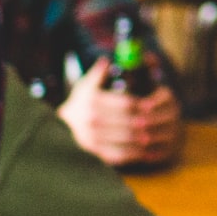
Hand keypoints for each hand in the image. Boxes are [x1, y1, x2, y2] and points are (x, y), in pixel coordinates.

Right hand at [59, 60, 181, 167]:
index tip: (150, 106)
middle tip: (156, 122)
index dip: (141, 105)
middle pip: (129, 122)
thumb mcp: (86, 86)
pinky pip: (120, 155)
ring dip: (143, 139)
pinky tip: (143, 149)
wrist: (60, 128)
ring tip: (153, 135)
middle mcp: (93, 121)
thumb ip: (99, 73)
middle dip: (145, 123)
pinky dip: (135, 153)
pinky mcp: (95, 154)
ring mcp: (94, 139)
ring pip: (127, 140)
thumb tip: (107, 60)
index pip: (126, 104)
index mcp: (94, 102)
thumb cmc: (79, 105)